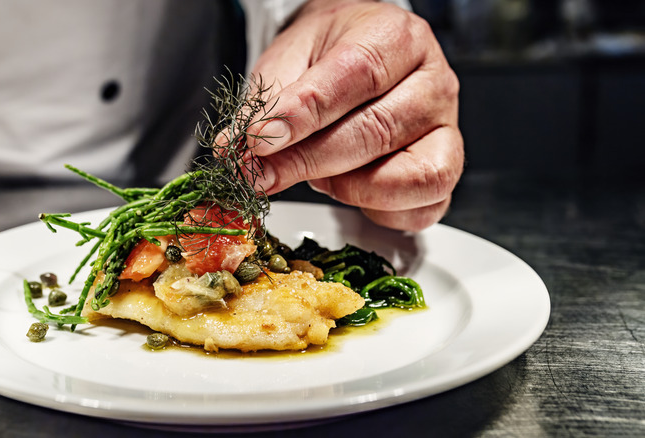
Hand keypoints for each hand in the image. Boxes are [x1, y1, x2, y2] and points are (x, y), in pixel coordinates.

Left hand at [248, 0, 463, 230]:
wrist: (355, 54)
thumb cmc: (325, 56)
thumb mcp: (288, 61)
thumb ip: (265, 105)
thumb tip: (237, 152)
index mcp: (398, 37)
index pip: (356, 73)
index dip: (303, 114)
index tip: (258, 139)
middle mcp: (433, 82)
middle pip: (378, 130)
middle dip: (308, 161)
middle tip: (260, 174)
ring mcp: (445, 130)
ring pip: (412, 177)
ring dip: (351, 188)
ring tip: (317, 175)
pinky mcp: (445, 171)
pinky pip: (423, 208)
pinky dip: (380, 212)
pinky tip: (347, 192)